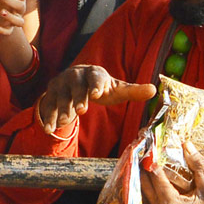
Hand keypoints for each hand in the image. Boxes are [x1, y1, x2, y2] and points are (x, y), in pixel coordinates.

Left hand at [0, 0, 25, 36]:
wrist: (3, 18)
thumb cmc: (5, 1)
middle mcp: (20, 10)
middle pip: (21, 6)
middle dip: (9, 0)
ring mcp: (15, 21)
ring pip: (19, 22)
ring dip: (10, 17)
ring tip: (1, 11)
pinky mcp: (8, 30)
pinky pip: (8, 32)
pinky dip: (1, 30)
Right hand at [36, 65, 155, 135]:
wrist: (73, 80)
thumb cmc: (99, 87)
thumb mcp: (116, 90)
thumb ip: (133, 91)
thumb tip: (154, 90)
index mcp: (94, 73)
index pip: (95, 77)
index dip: (96, 85)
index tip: (97, 94)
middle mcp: (75, 75)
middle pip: (76, 86)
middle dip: (78, 98)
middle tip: (81, 111)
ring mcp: (61, 84)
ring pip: (61, 97)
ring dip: (63, 109)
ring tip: (65, 122)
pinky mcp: (51, 94)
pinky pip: (50, 107)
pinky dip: (50, 118)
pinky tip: (50, 130)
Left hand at [141, 141, 203, 203]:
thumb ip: (199, 166)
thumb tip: (186, 144)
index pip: (154, 175)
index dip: (151, 158)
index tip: (149, 144)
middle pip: (141, 183)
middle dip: (142, 166)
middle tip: (144, 150)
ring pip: (140, 193)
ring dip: (141, 178)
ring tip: (144, 162)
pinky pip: (143, 203)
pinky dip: (145, 190)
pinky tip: (148, 179)